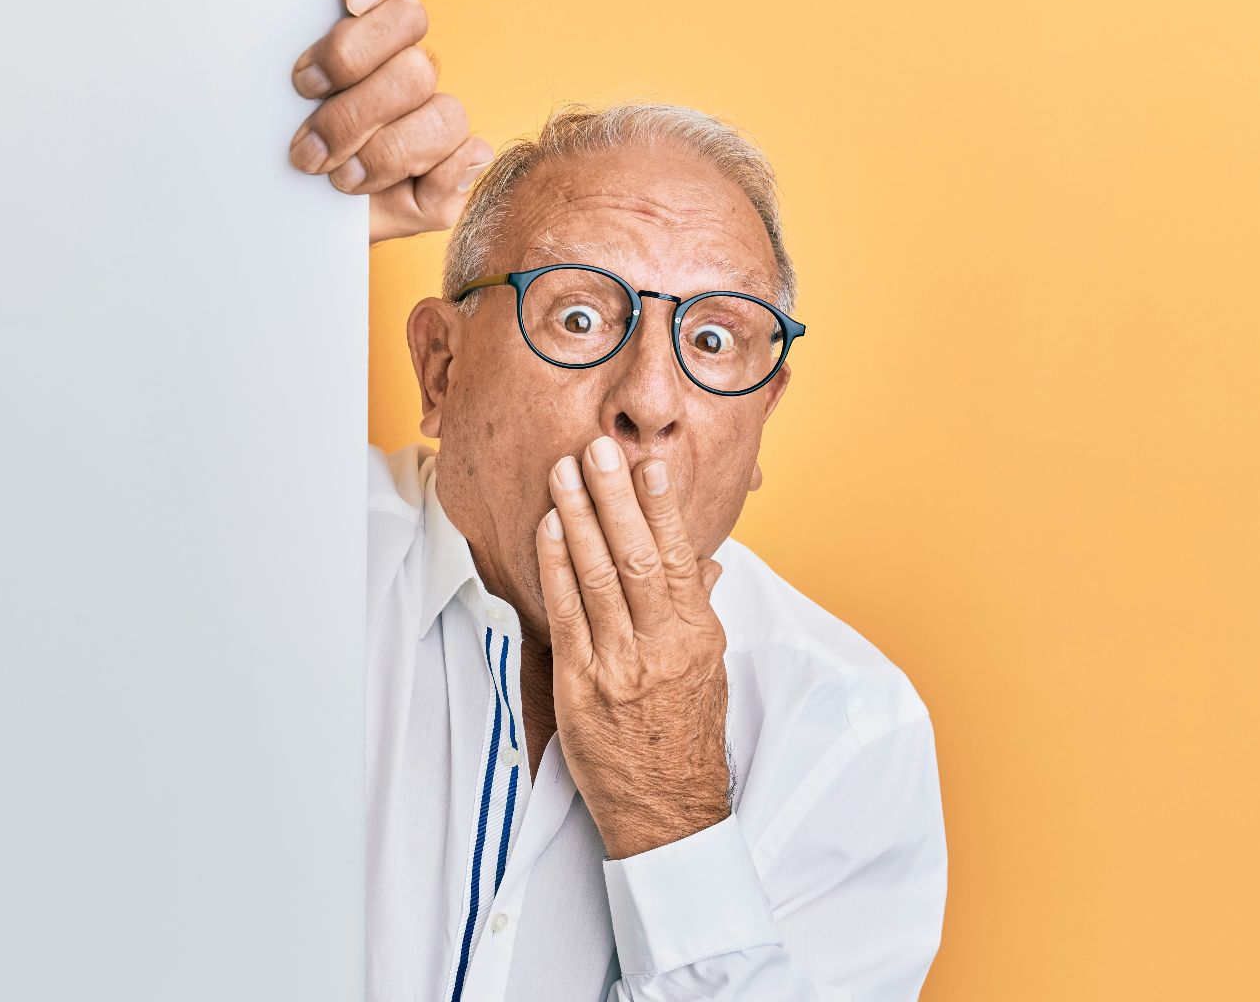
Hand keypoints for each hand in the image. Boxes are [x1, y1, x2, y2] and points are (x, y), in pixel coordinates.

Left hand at [288, 0, 492, 244]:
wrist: (300, 230)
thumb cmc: (287, 175)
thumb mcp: (273, 140)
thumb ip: (292, 109)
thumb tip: (363, 95)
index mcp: (360, 33)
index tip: (348, 2)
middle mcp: (402, 61)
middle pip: (410, 36)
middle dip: (353, 90)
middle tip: (308, 138)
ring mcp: (431, 111)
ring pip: (434, 99)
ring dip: (382, 146)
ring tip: (336, 174)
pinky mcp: (454, 164)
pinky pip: (466, 154)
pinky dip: (441, 171)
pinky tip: (411, 183)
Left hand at [536, 435, 731, 860]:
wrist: (666, 810)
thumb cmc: (687, 736)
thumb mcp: (710, 670)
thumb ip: (702, 611)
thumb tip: (707, 564)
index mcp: (698, 637)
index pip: (681, 558)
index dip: (663, 509)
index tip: (649, 465)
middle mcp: (661, 648)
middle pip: (637, 558)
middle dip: (614, 499)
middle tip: (597, 450)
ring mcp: (619, 666)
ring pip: (597, 578)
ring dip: (579, 519)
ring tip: (564, 473)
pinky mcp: (581, 685)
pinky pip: (567, 614)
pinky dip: (556, 566)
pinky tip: (549, 528)